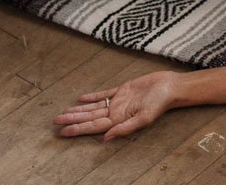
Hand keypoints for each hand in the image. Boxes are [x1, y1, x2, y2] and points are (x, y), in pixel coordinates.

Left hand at [52, 71, 177, 140]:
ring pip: (93, 107)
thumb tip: (106, 139)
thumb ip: (125, 129)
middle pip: (89, 117)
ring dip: (78, 110)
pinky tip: (81, 98)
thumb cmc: (160, 103)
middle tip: (55, 122)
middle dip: (72, 120)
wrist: (171, 86)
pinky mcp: (123, 90)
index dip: (77, 128)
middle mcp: (116, 112)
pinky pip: (104, 94)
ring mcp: (118, 101)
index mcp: (119, 120)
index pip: (93, 126)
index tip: (62, 131)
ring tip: (63, 113)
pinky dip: (92, 97)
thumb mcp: (144, 118)